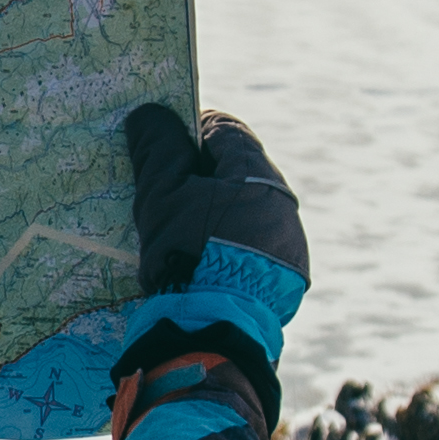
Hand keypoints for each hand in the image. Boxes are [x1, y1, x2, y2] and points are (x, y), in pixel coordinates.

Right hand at [123, 104, 305, 294]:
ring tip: (181, 232)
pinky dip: (230, 244)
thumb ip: (157, 148)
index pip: (224, 129)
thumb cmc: (185, 249)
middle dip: (201, 175)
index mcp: (257, 173)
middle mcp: (283, 201)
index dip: (189, 129)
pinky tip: (203, 261)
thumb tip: (149, 113)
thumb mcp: (161, 193)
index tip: (163, 144)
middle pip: (236, 171)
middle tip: (165, 192)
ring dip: (217, 212)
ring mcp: (289, 241)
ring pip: (247, 209)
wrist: (214, 326)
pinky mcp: (287, 276)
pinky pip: (254, 245)